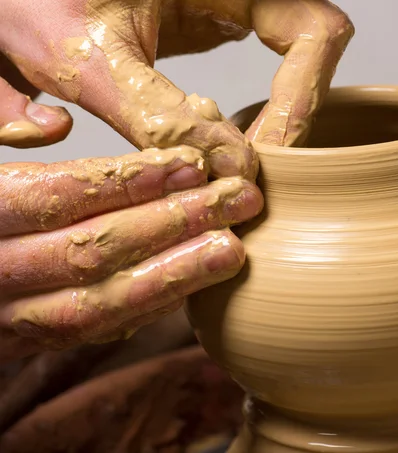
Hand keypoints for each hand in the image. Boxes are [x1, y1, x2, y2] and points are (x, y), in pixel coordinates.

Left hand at [0, 0, 353, 163]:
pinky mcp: (214, 27)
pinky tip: (220, 147)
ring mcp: (230, 7)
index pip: (314, 33)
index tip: (266, 157)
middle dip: (290, 118)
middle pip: (312, 55)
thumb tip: (228, 169)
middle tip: (256, 170)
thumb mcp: (93, 56)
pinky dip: (251, 117)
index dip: (302, 100)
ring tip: (240, 166)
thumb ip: (158, 115)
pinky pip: (263, 71)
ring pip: (292, 67)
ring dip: (274, 122)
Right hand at [0, 148, 262, 361]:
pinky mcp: (32, 340)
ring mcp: (11, 317)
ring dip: (174, 274)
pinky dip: (149, 303)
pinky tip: (194, 277)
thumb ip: (5, 136)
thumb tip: (56, 125)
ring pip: (98, 303)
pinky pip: (96, 328)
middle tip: (237, 200)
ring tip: (232, 249)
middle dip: (172, 223)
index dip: (130, 181)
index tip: (191, 166)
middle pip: (91, 250)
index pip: (60, 197)